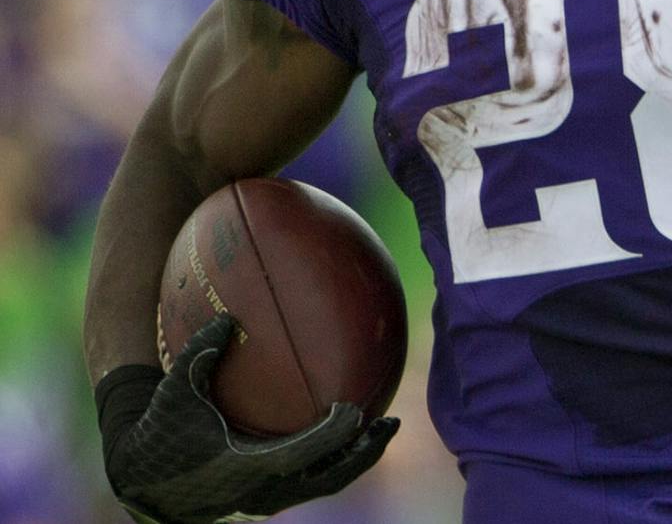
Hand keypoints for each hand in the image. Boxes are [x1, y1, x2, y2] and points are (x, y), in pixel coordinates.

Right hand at [98, 315, 397, 523]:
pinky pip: (310, 482)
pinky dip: (332, 462)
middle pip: (328, 478)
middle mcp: (261, 488)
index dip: (332, 435)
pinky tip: (347, 435)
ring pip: (323, 484)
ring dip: (354, 460)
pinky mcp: (264, 496)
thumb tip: (225, 316)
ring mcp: (265, 497)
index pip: (302, 453)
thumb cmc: (160, 430)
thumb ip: (200, 353)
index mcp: (245, 465)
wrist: (140, 478)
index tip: (357, 410)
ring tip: (380, 429)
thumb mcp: (175, 390)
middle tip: (390, 422)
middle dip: (363, 453)